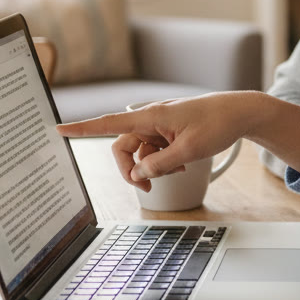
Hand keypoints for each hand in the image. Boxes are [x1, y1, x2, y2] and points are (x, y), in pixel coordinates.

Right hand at [56, 91, 299, 190]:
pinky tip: (181, 163)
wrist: (241, 113)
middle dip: (132, 169)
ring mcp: (159, 125)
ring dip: (152, 167)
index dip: (81, 129)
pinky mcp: (168, 131)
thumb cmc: (217, 124)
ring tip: (178, 169)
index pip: (108, 123)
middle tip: (147, 186)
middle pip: (123, 148)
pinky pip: (155, 151)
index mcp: (151, 116)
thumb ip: (161, 164)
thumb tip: (139, 173)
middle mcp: (150, 118)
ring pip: (141, 153)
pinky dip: (163, 161)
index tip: (58, 129)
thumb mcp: (190, 150)